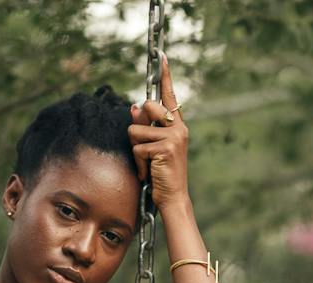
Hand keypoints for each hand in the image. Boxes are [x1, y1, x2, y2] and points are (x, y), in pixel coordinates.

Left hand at [128, 53, 191, 209]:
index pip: (169, 96)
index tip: (161, 55)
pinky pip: (138, 147)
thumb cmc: (161, 173)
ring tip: (148, 164)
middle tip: (147, 147)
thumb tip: (134, 106)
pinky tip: (148, 171)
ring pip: (136, 130)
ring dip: (137, 150)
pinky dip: (139, 162)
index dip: (165, 76)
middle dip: (139, 126)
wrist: (173, 197)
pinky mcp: (166, 147)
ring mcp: (174, 137)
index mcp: (177, 126)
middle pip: (146, 107)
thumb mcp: (152, 146)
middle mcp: (179, 128)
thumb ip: (144, 126)